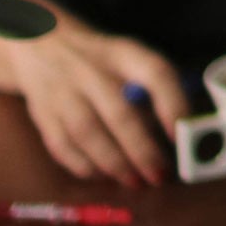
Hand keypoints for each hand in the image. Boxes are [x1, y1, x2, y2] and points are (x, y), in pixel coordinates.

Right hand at [0, 0, 186, 185]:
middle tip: (159, 174)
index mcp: (125, 53)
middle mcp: (92, 71)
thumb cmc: (103, 60)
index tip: (182, 133)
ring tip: (135, 181)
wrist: (41, 45)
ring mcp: (63, 92)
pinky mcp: (42, 113)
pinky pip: (61, 145)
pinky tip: (103, 175)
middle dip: (142, 150)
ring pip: (88, 134)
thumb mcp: (132, 58)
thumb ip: (157, 87)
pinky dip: (84, 166)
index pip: (156, 73)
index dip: (173, 103)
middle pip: (119, 113)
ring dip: (114, 164)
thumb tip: (184, 129)